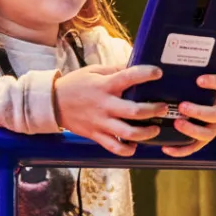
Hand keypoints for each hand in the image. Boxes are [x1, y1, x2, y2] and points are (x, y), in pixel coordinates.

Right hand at [53, 64, 169, 156]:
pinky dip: (127, 150)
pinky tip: (135, 145)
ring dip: (146, 133)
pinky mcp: (96, 135)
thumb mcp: (94, 71)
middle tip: (163, 107)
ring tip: (155, 129)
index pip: (129, 77)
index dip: (146, 74)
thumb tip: (135, 65)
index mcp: (104, 85)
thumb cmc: (76, 84)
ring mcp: (101, 122)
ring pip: (128, 133)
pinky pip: (114, 148)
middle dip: (153, 110)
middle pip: (134, 111)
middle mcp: (104, 105)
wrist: (52, 103)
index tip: (158, 72)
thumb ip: (115, 70)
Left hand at [161, 74, 215, 157]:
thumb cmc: (195, 92)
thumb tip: (157, 66)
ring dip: (191, 129)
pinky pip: (194, 148)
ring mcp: (212, 127)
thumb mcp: (195, 83)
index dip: (214, 82)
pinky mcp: (203, 140)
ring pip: (207, 133)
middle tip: (181, 106)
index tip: (199, 80)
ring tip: (176, 123)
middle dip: (198, 111)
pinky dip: (180, 150)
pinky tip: (166, 148)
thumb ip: (185, 77)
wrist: (205, 110)